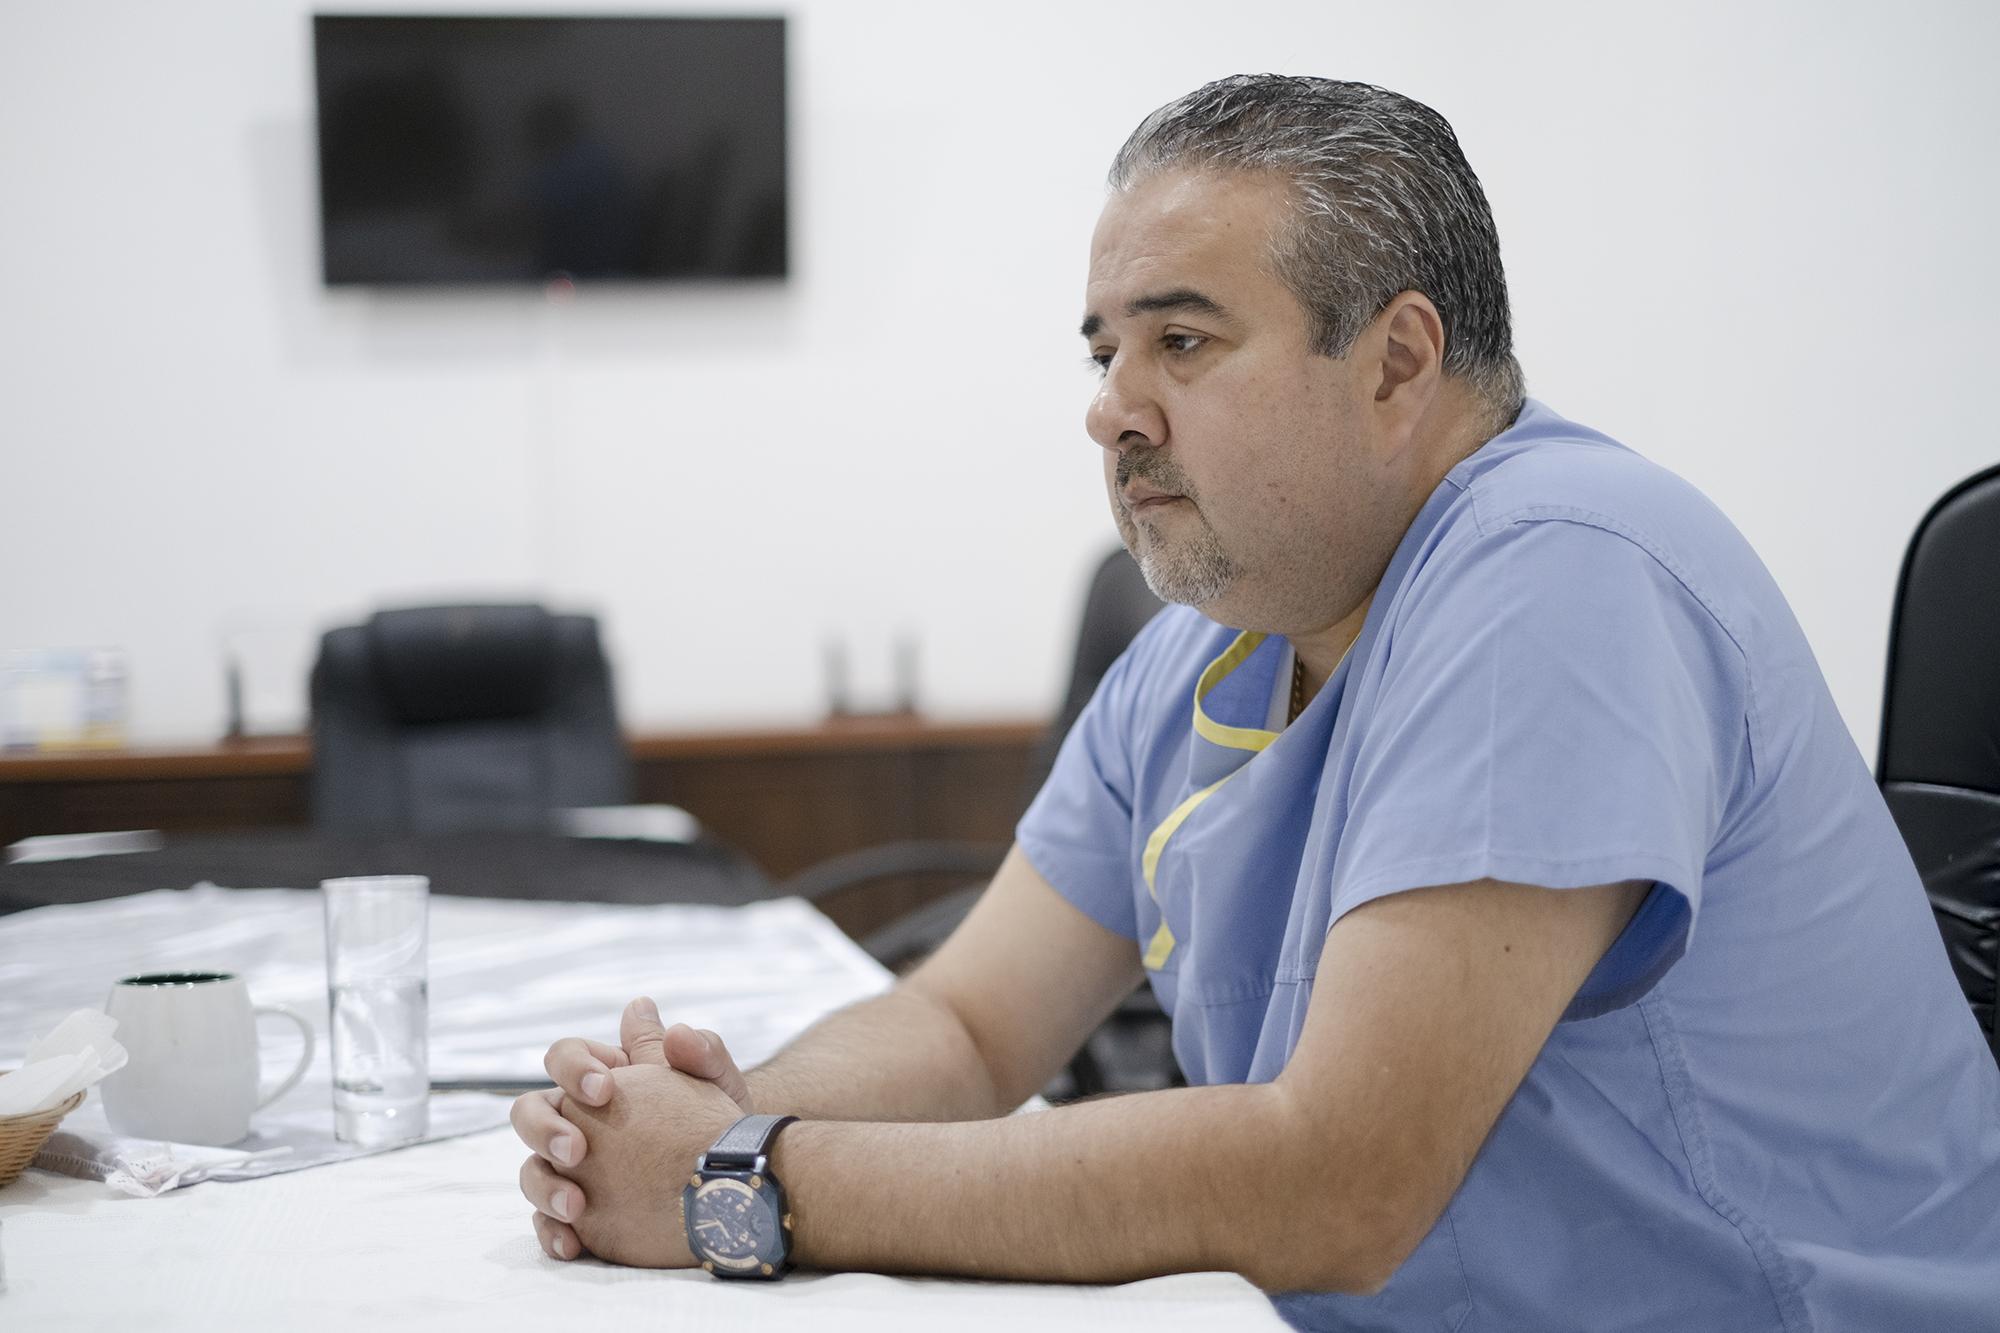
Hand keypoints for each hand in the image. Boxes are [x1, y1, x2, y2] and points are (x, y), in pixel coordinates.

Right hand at [519, 1062, 743, 1266]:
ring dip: (545, 1187)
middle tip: (577, 1150)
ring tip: (577, 1205)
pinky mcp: (577, 1212)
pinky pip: (547, 1222)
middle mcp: (574, 1120)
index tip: (603, 1089)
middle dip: (544, 1129)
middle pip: (529, 1112)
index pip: (564, 1057)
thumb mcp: (714, 1080)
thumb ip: (690, 1046)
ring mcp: (570, 1168)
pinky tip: (572, 1244)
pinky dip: (552, 1233)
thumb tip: (643, 1008)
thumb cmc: (716, 1115)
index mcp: (601, 1076)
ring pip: (531, 1170)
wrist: (733, 1174)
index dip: (573, 1068)